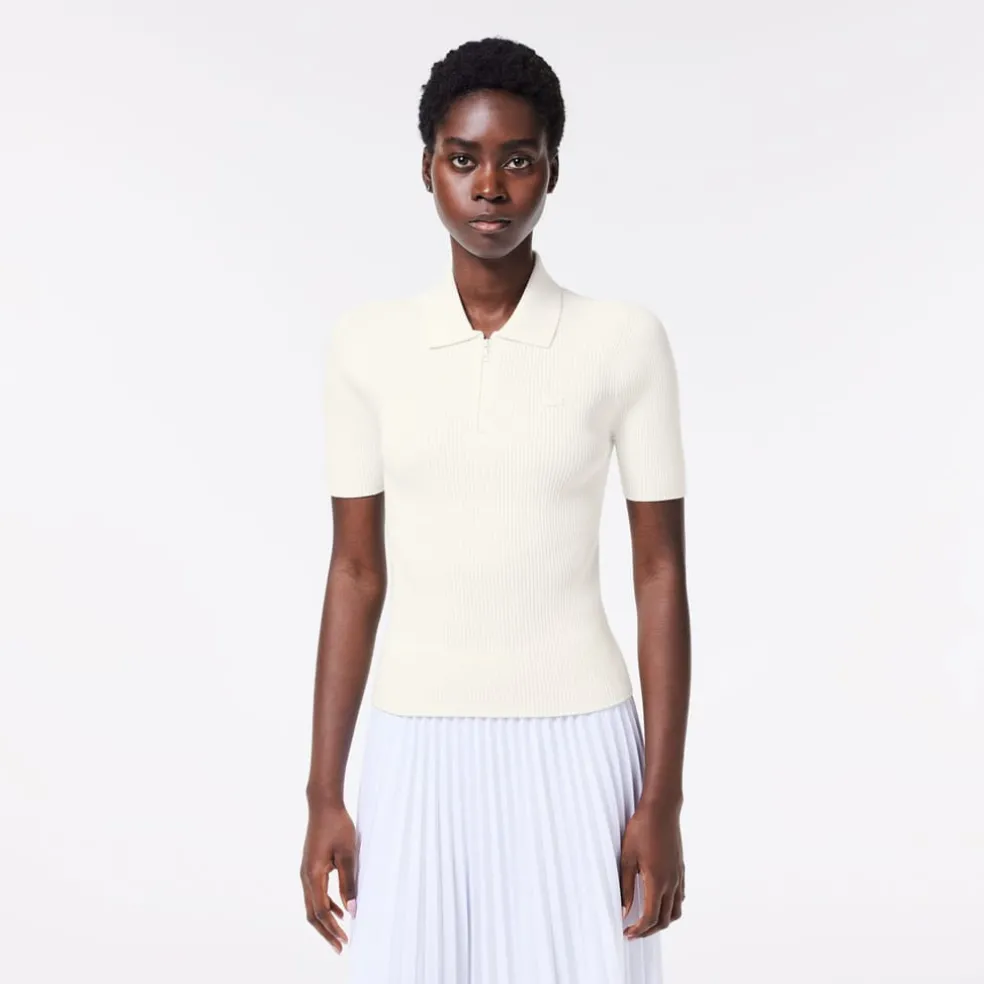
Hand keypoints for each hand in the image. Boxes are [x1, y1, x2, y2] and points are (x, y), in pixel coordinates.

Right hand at [300, 802, 357, 953]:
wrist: (323, 805)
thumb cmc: (337, 826)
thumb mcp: (348, 854)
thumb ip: (349, 882)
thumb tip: (352, 910)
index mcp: (313, 875)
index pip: (321, 911)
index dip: (332, 929)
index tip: (344, 941)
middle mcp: (305, 877)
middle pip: (312, 914)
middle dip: (326, 932)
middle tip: (340, 947)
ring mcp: (306, 872)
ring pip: (312, 905)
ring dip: (325, 921)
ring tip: (340, 934)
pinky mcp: (310, 867)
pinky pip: (315, 893)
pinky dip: (326, 905)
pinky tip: (339, 910)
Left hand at [619, 799, 684, 937]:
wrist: (661, 809)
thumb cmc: (640, 830)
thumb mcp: (627, 857)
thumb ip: (625, 886)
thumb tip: (624, 911)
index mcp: (656, 881)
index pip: (650, 917)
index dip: (639, 930)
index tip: (627, 933)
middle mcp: (671, 882)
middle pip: (665, 919)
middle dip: (649, 931)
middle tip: (633, 932)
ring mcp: (678, 876)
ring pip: (676, 911)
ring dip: (663, 921)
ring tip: (646, 921)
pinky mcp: (681, 868)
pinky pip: (680, 897)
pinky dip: (671, 907)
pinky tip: (659, 901)